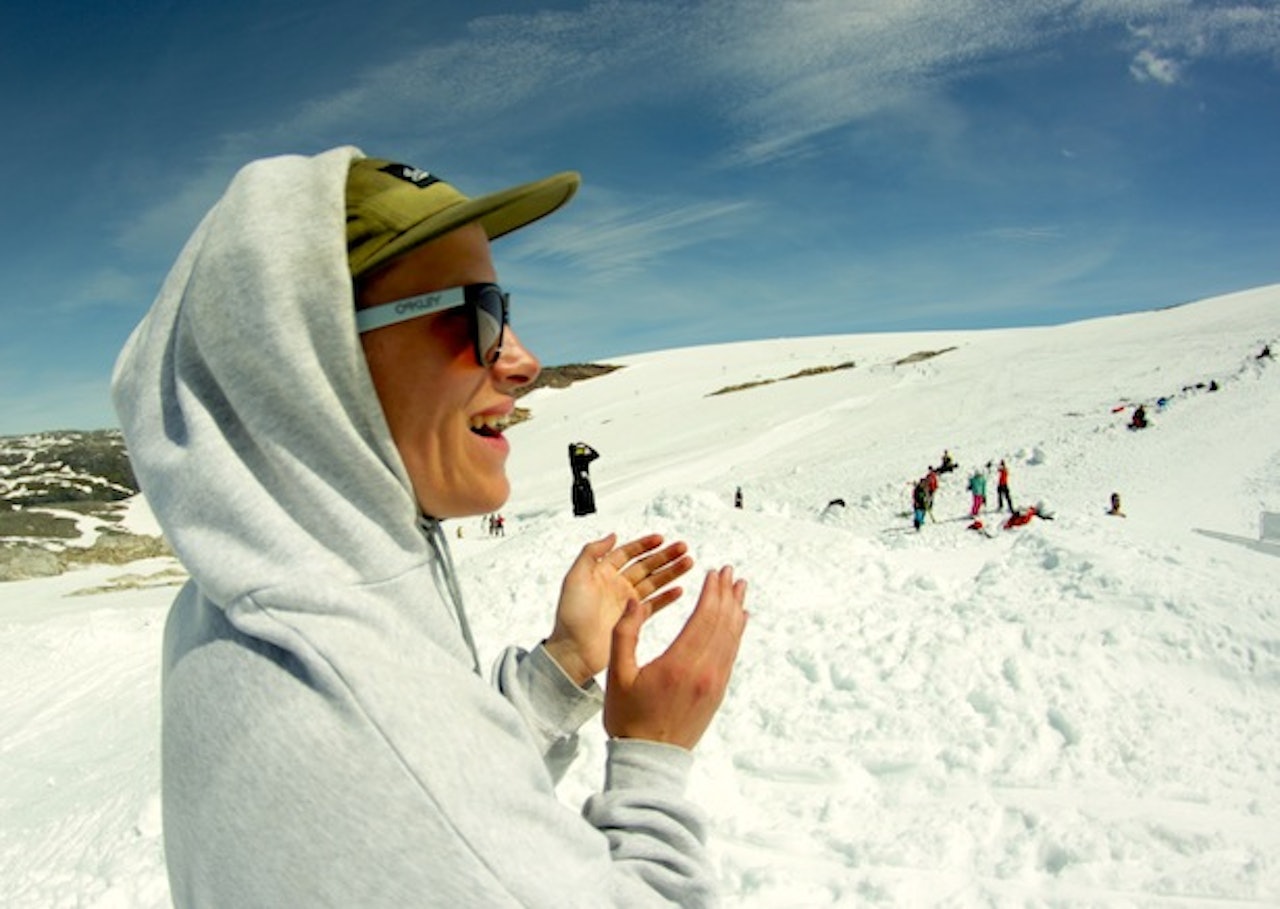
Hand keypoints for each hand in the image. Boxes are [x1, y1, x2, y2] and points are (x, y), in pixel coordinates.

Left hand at [543, 533, 693, 685]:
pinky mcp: (633, 620)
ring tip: (688, 562)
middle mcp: (616, 586)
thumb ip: (591, 553)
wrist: (574, 651)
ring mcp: (626, 603)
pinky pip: (654, 605)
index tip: (661, 538)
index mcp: (601, 573)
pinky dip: (667, 597)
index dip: (644, 545)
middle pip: (645, 566)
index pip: (627, 553)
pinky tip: (679, 589)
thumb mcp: (575, 578)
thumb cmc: (571, 617)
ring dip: (671, 572)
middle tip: (683, 548)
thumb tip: (612, 536)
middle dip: (664, 556)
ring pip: (653, 582)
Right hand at [604, 566, 748, 749]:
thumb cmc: (628, 717)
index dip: (711, 592)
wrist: (649, 759)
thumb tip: (635, 601)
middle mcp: (703, 672)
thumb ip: (624, 634)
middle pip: (722, 624)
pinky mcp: (717, 693)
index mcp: (679, 664)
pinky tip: (739, 621)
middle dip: (727, 594)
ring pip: (731, 638)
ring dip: (736, 610)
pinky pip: (731, 655)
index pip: (703, 618)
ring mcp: (714, 683)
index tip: (715, 572)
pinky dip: (736, 633)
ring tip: (740, 588)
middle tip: (730, 572)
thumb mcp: (618, 674)